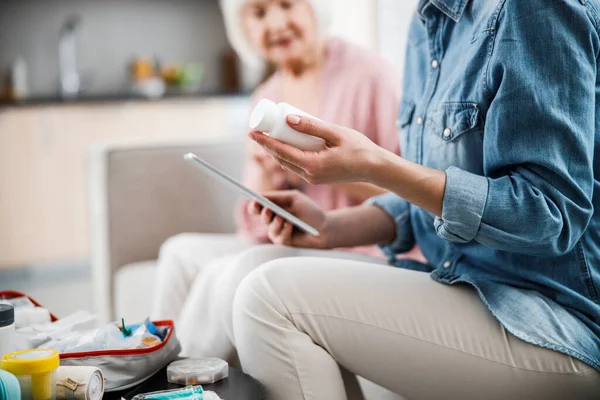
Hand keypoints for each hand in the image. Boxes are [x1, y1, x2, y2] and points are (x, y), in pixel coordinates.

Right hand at [247, 190, 327, 247]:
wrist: (324, 227)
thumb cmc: (310, 211)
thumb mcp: (294, 199)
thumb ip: (277, 197)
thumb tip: (259, 195)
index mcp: (275, 207)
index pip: (259, 206)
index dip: (255, 204)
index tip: (255, 201)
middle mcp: (274, 219)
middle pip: (261, 217)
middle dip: (264, 214)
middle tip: (268, 210)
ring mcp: (278, 231)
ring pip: (270, 228)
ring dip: (276, 223)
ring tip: (283, 218)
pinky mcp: (284, 242)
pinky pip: (279, 237)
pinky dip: (285, 231)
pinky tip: (290, 226)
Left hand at [248, 115, 386, 184]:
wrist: (374, 168)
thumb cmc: (359, 148)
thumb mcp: (336, 133)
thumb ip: (312, 126)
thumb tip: (288, 118)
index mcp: (313, 165)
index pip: (281, 152)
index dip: (264, 142)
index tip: (252, 132)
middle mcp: (310, 175)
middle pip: (280, 159)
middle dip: (266, 146)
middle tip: (255, 131)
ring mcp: (314, 178)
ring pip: (287, 164)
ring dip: (275, 152)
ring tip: (265, 136)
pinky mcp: (318, 178)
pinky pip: (296, 167)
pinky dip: (286, 156)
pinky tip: (282, 146)